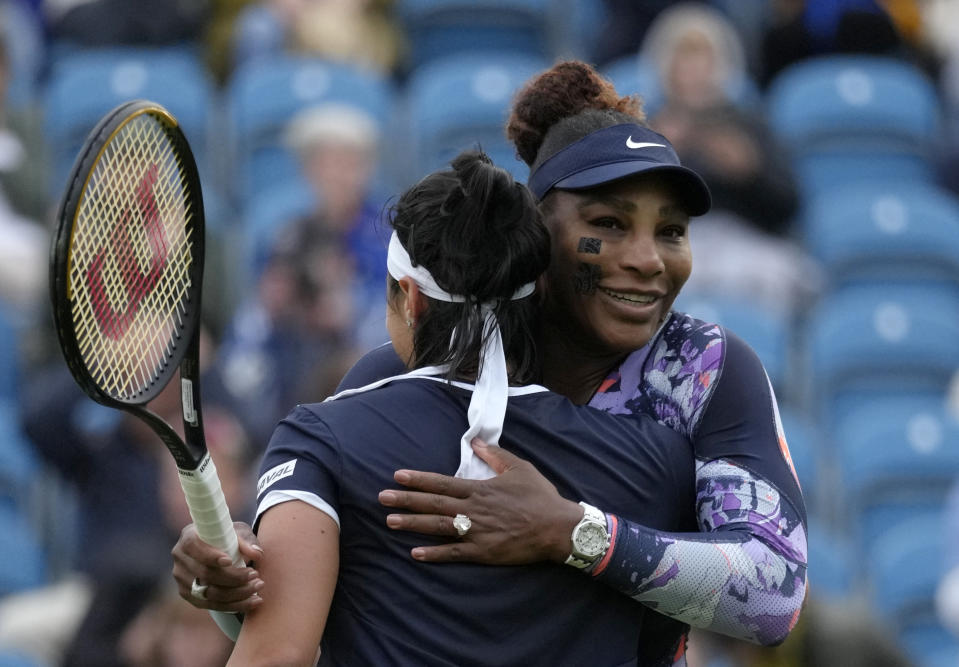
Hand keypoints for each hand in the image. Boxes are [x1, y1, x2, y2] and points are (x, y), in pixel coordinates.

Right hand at [171, 521, 264, 612]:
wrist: (218, 548)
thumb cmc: (228, 536)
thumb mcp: (238, 532)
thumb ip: (246, 541)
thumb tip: (256, 554)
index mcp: (188, 536)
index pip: (193, 546)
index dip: (210, 556)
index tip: (229, 561)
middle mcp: (180, 558)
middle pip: (204, 574)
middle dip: (234, 578)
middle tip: (256, 576)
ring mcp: (182, 579)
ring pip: (209, 593)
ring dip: (237, 594)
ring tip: (258, 588)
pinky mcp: (188, 594)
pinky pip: (211, 605)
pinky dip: (234, 605)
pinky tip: (252, 602)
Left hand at [378, 439, 582, 564]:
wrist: (557, 528)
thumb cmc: (539, 496)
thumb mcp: (519, 468)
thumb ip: (494, 455)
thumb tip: (476, 440)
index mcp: (479, 489)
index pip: (442, 483)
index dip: (418, 480)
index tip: (398, 476)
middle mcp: (474, 510)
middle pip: (434, 504)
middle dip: (406, 501)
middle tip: (382, 498)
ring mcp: (477, 532)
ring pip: (439, 527)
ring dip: (413, 525)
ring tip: (391, 522)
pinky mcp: (483, 552)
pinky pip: (454, 554)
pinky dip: (435, 554)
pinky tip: (416, 554)